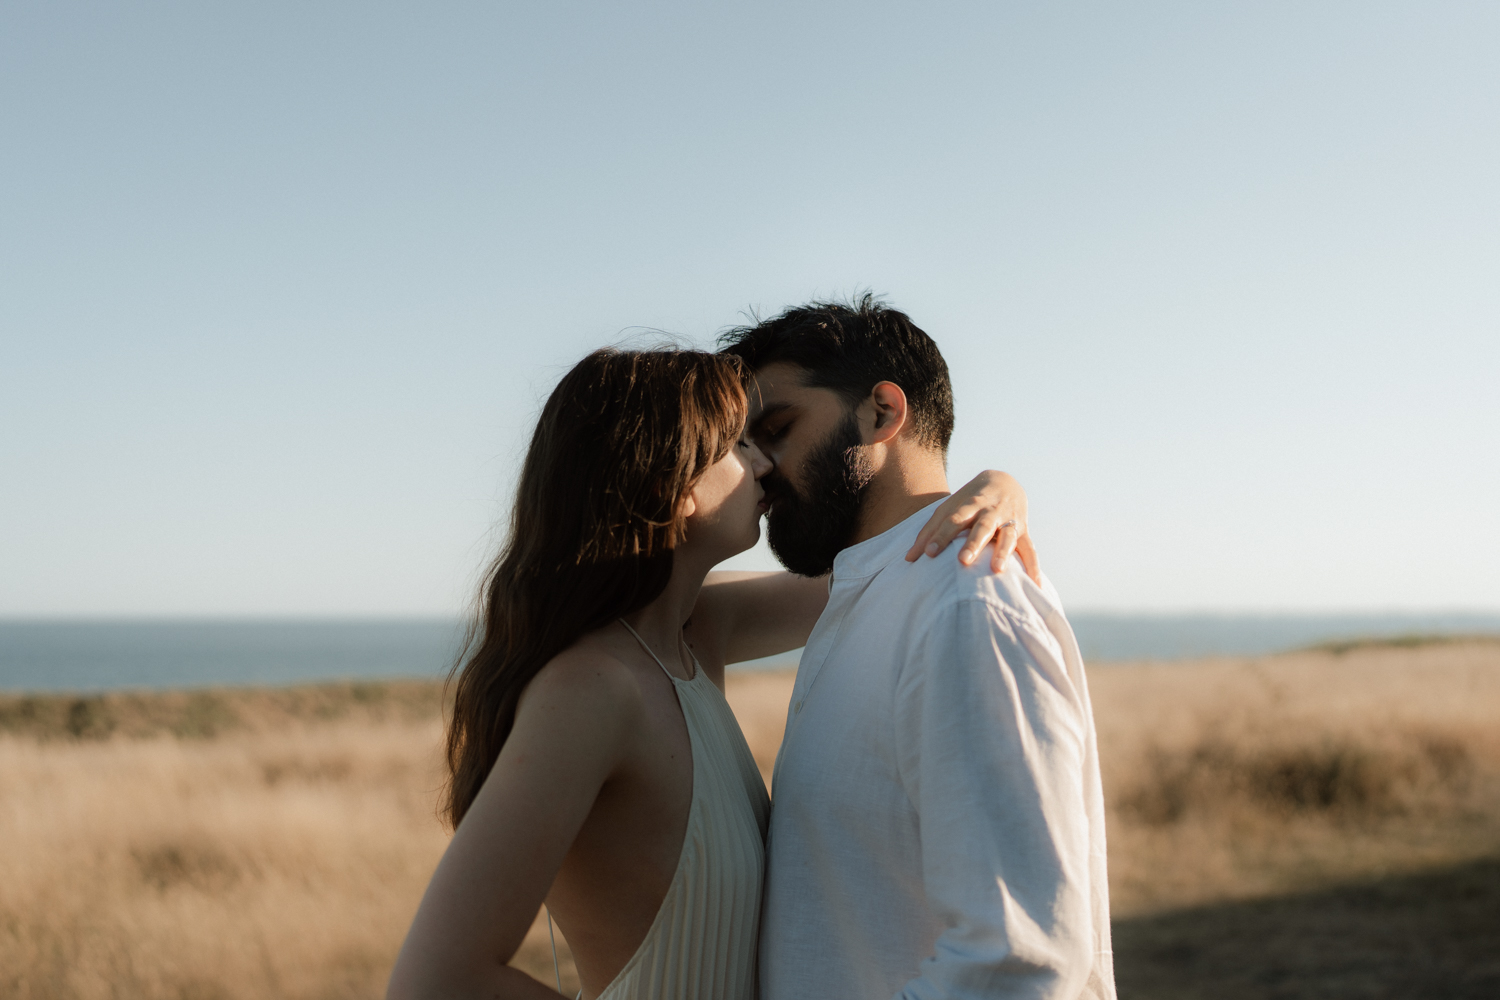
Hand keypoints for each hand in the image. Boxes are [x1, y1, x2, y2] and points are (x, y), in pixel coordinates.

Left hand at [904, 470, 1041, 582]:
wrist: (1004, 481)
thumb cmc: (968, 502)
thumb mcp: (948, 509)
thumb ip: (928, 533)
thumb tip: (909, 559)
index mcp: (969, 504)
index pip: (953, 520)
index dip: (941, 535)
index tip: (928, 553)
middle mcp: (990, 511)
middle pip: (982, 527)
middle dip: (973, 543)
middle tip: (963, 561)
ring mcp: (1009, 520)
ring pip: (1008, 536)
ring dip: (1003, 552)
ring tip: (997, 570)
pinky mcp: (1024, 530)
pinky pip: (1031, 550)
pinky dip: (1034, 567)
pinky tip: (1035, 586)